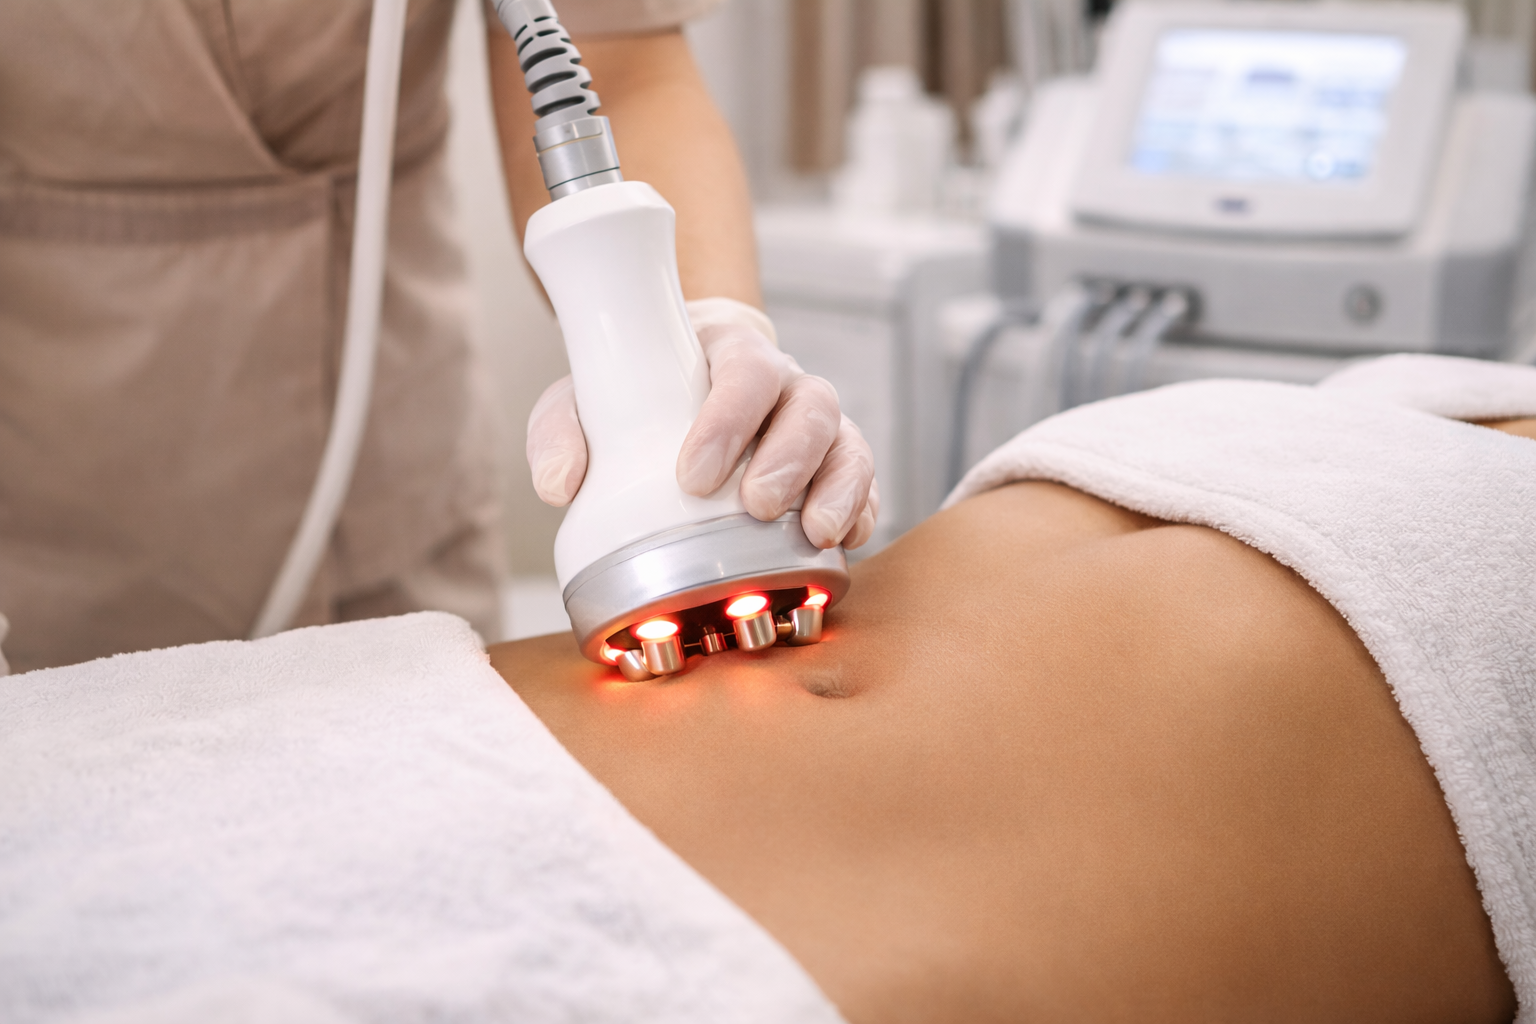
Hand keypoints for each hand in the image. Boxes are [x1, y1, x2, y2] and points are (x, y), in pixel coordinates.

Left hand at [526, 298, 879, 548]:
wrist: (685, 378)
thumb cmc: (640, 391)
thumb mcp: (587, 396)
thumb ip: (562, 430)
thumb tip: (559, 485)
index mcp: (729, 354)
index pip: (745, 371)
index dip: (728, 419)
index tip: (693, 475)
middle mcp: (786, 385)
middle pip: (811, 407)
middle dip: (789, 460)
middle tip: (756, 507)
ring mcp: (819, 427)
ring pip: (848, 445)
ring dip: (838, 489)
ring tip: (816, 535)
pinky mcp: (836, 467)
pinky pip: (865, 484)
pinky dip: (862, 510)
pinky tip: (845, 542)